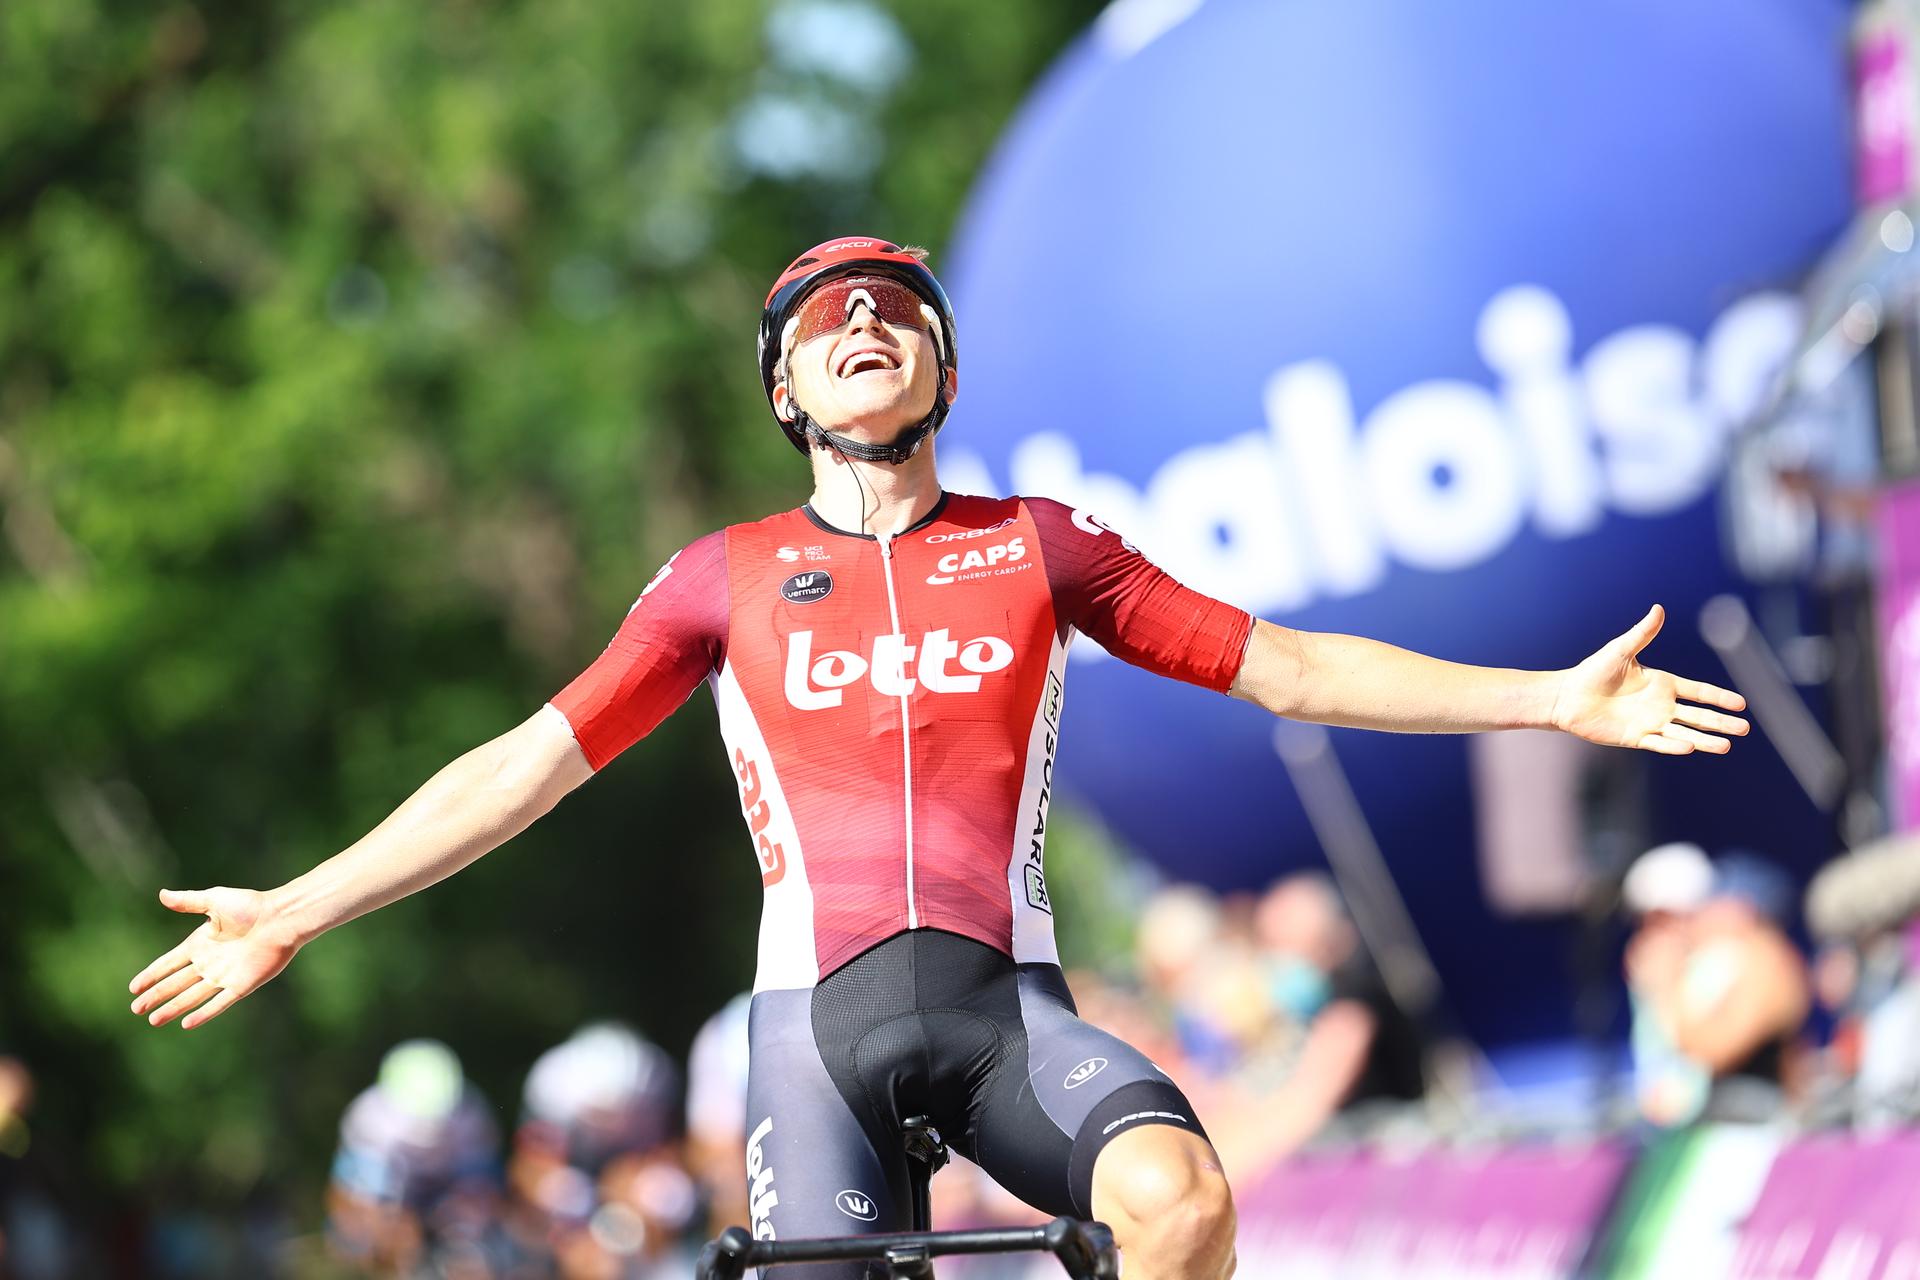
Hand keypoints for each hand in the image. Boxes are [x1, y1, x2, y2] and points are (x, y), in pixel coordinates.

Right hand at [129, 887, 301, 1028]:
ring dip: (173, 1008)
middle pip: (176, 983)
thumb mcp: (215, 900)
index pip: (169, 964)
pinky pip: (219, 1003)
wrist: (281, 918)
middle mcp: (210, 962)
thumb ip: (188, 901)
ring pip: (192, 996)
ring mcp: (225, 976)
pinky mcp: (242, 985)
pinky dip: (203, 1014)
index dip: (151, 975)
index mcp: (201, 943)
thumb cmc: (251, 906)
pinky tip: (186, 1024)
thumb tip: (162, 894)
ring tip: (152, 1021)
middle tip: (135, 1009)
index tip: (133, 988)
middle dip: (156, 996)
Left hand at [1552, 605, 1748, 754]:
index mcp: (1662, 683)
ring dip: (1705, 740)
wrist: (1568, 697)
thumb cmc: (1593, 671)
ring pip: (1685, 733)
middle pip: (1699, 716)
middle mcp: (1660, 705)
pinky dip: (1674, 746)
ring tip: (1727, 746)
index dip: (1719, 697)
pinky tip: (1691, 747)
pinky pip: (1659, 743)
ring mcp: (1650, 723)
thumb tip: (1658, 608)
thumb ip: (1642, 633)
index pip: (1698, 691)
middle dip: (1721, 722)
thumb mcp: (1621, 650)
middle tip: (1745, 729)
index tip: (1741, 704)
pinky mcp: (1636, 738)